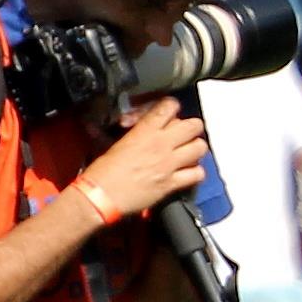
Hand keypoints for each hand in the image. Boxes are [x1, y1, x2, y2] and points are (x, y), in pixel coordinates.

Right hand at [83, 98, 206, 218]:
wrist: (101, 196)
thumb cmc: (103, 170)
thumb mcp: (115, 142)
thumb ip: (133, 132)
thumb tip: (133, 126)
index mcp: (144, 130)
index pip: (169, 106)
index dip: (173, 107)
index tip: (171, 112)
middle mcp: (161, 143)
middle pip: (193, 125)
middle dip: (192, 128)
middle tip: (186, 134)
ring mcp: (169, 163)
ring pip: (200, 148)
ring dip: (197, 149)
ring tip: (190, 152)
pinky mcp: (172, 183)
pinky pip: (197, 174)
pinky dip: (196, 173)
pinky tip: (189, 173)